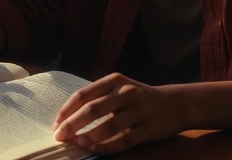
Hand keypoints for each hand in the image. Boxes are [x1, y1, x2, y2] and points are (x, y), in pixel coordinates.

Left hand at [53, 73, 182, 152]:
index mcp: (115, 81)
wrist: (176, 104)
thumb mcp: (120, 88)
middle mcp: (126, 93)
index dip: (67, 111)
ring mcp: (138, 111)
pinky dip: (107, 147)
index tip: (56, 124)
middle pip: (92, 110)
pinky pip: (124, 140)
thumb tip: (68, 117)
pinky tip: (95, 149)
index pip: (83, 95)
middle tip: (59, 136)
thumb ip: (99, 97)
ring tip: (76, 143)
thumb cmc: (140, 98)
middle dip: (72, 124)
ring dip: (88, 137)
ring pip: (108, 126)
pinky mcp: (148, 129)